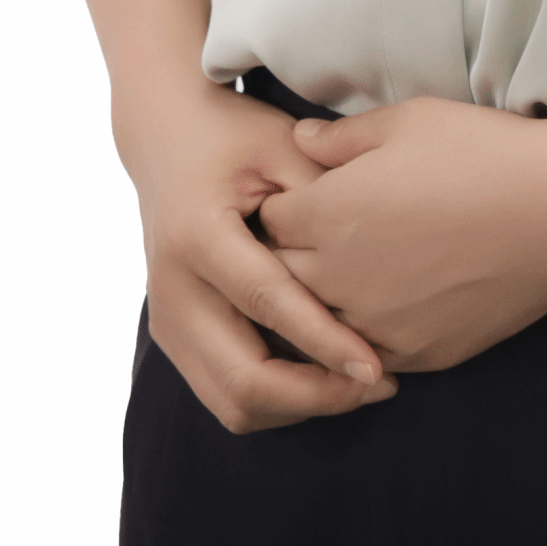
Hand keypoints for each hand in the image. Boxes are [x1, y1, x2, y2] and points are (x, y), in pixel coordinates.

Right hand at [117, 77, 401, 434]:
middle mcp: (171, 288)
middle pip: (242, 379)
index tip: (377, 369)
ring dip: (298, 406)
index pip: (266, 304)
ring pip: (232, 403)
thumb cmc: (236, 138)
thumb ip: (325, 199)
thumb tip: (378, 269)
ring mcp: (166, 319)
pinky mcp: (172, 337)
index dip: (324, 343)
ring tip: (358, 384)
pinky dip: (277, 399)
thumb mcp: (284, 147)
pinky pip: (224, 393)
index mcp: (197, 234)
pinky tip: (322, 374)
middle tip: (380, 384)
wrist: (167, 139)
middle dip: (316, 396)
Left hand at [256, 96, 546, 371]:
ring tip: (358, 272)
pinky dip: (367, 334)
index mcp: (326, 215)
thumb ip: (342, 136)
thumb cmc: (484, 153)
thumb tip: (300, 141)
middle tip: (324, 235)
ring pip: (319, 325)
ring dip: (326, 302)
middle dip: (292, 256)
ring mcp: (376, 324)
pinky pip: (367, 352)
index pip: (268, 220)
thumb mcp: (408, 120)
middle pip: (281, 278)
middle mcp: (338, 278)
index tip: (305, 196)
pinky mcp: (417, 354)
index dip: (285, 204)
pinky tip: (394, 304)